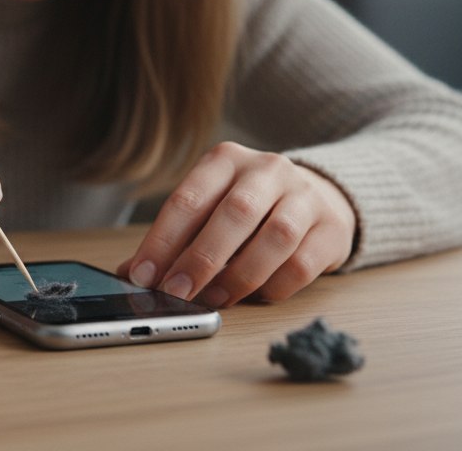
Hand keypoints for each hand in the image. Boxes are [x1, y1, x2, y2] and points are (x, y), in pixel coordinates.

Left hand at [117, 142, 355, 306]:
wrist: (320, 196)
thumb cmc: (250, 208)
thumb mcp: (209, 209)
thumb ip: (173, 240)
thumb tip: (130, 275)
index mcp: (225, 160)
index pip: (188, 198)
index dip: (162, 240)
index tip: (141, 275)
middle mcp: (267, 170)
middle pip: (234, 213)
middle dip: (200, 258)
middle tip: (175, 292)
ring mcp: (305, 196)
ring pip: (275, 236)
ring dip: (239, 275)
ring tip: (213, 300)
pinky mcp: (332, 228)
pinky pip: (302, 264)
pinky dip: (275, 286)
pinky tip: (256, 296)